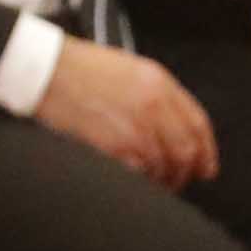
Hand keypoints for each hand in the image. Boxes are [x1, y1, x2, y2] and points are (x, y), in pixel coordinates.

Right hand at [31, 35, 218, 184]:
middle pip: (186, 151)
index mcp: (159, 82)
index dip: (206, 151)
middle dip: (185, 172)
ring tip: (151, 183)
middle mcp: (154, 104)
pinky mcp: (115, 146)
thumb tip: (175, 126)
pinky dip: (140, 183)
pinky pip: (141, 176)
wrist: (45, 70)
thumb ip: (156, 93)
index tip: (206, 167)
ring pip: (165, 167)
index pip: (198, 124)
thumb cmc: (79, 69)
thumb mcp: (128, 68)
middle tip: (177, 181)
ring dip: (160, 181)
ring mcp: (136, 127)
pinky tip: (133, 181)